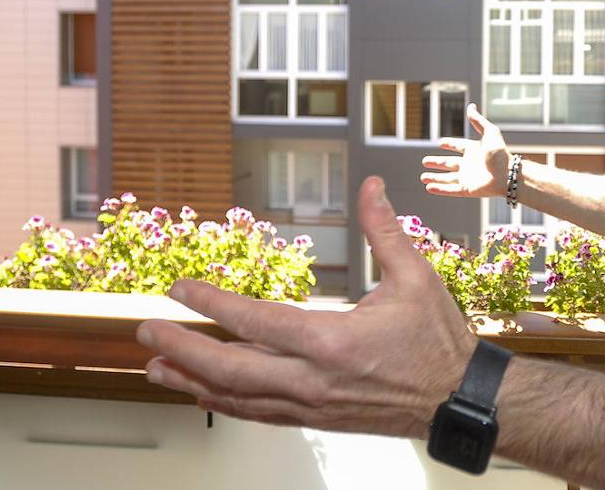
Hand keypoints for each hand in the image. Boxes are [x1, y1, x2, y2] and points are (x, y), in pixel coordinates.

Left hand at [135, 176, 476, 437]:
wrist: (458, 399)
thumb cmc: (438, 341)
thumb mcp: (415, 277)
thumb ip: (384, 230)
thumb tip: (371, 186)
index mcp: (333, 341)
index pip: (255, 322)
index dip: (211, 303)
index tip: (180, 290)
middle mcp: (314, 380)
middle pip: (229, 369)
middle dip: (181, 350)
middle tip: (146, 333)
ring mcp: (312, 404)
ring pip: (237, 399)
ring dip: (191, 383)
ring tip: (156, 370)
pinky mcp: (317, 418)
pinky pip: (259, 414)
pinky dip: (224, 403)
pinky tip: (204, 395)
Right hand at [420, 103, 510, 198]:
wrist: (507, 174)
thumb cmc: (500, 153)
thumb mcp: (490, 132)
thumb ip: (478, 120)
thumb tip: (471, 105)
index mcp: (474, 150)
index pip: (459, 146)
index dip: (450, 144)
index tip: (441, 142)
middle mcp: (470, 164)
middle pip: (449, 163)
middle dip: (437, 163)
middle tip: (424, 161)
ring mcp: (468, 178)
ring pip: (447, 178)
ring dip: (435, 178)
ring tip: (422, 177)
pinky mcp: (467, 189)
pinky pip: (450, 190)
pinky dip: (439, 189)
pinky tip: (428, 188)